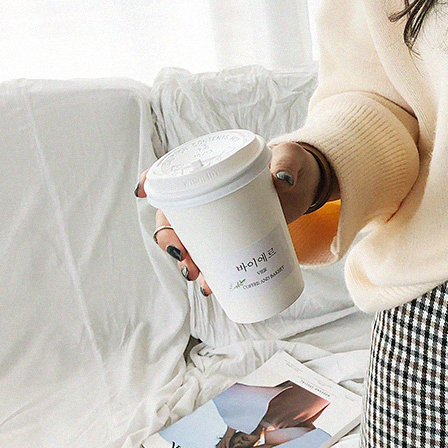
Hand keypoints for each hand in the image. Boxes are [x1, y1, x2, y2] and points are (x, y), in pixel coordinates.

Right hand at [134, 141, 329, 289]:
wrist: (305, 191)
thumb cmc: (292, 168)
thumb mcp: (292, 159)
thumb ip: (289, 162)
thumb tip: (282, 178)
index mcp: (212, 170)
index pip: (173, 173)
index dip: (151, 180)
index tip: (142, 191)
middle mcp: (207, 197)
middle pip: (173, 216)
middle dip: (168, 237)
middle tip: (182, 254)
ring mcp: (217, 223)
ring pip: (188, 243)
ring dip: (185, 262)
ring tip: (198, 276)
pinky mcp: (231, 243)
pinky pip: (212, 261)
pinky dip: (209, 276)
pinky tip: (211, 288)